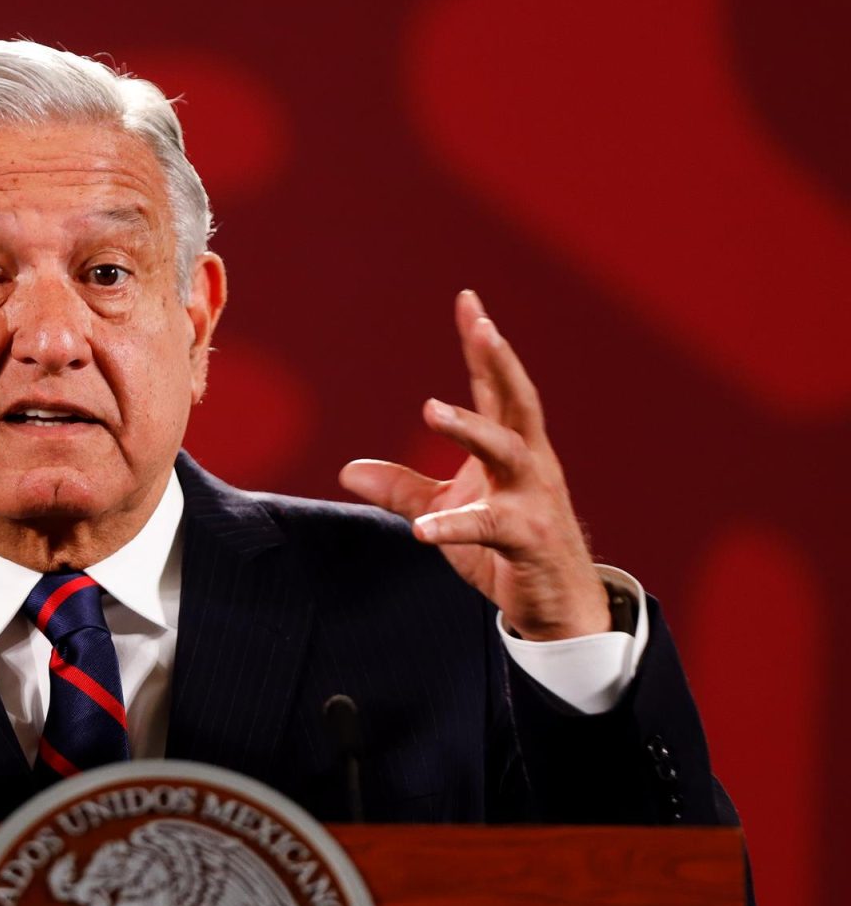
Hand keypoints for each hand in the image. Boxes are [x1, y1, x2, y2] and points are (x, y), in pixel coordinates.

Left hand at [339, 291, 608, 639]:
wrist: (558, 605)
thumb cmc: (507, 550)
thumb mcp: (447, 512)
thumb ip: (402, 488)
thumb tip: (347, 470)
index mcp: (513, 450)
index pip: (496, 387)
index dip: (482, 344)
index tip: (469, 300)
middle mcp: (530, 465)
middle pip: (518, 401)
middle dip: (500, 362)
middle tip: (483, 325)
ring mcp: (533, 500)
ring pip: (508, 451)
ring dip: (470, 428)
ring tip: (431, 408)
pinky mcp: (527, 540)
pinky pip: (489, 527)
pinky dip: (453, 526)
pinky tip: (422, 530)